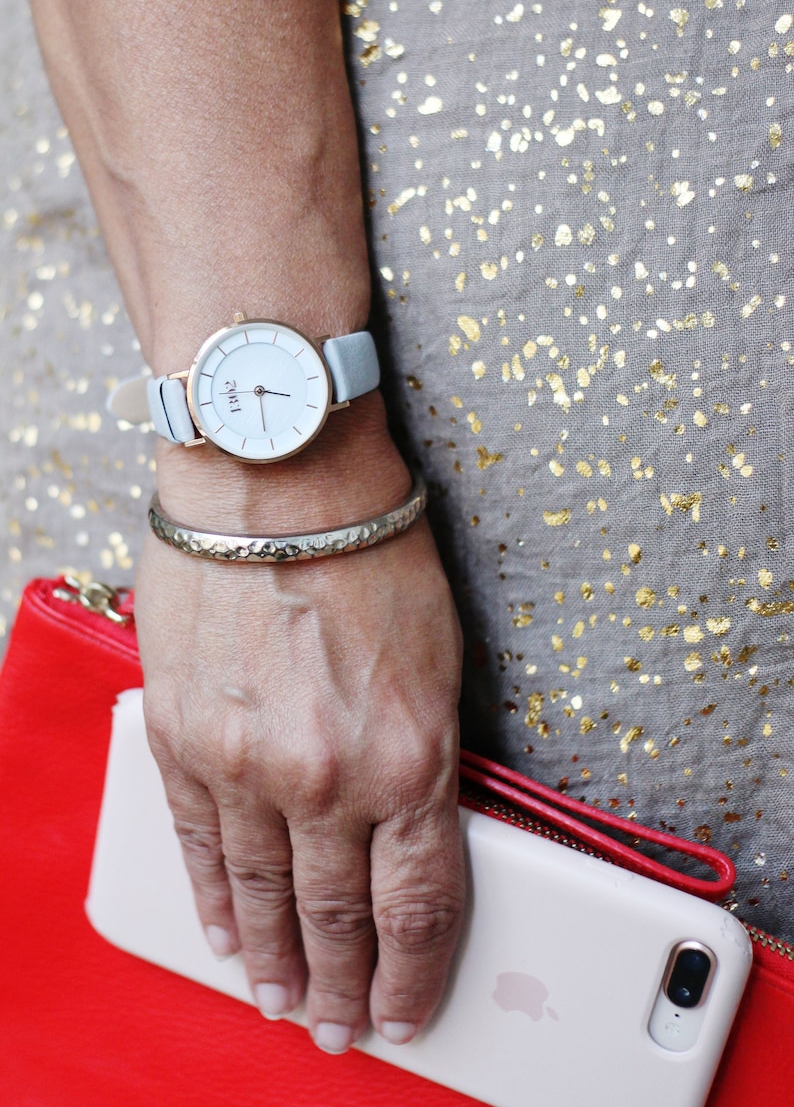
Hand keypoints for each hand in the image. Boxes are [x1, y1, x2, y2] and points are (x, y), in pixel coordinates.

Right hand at [135, 517, 464, 1053]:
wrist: (280, 481)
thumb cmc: (373, 552)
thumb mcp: (440, 665)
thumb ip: (424, 761)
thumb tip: (410, 832)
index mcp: (409, 760)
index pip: (418, 904)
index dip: (412, 973)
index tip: (403, 1010)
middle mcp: (325, 779)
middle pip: (337, 916)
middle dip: (340, 987)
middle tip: (335, 1028)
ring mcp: (245, 764)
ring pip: (263, 894)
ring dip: (274, 959)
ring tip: (281, 1003)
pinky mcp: (185, 739)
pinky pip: (198, 844)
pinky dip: (212, 899)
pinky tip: (225, 935)